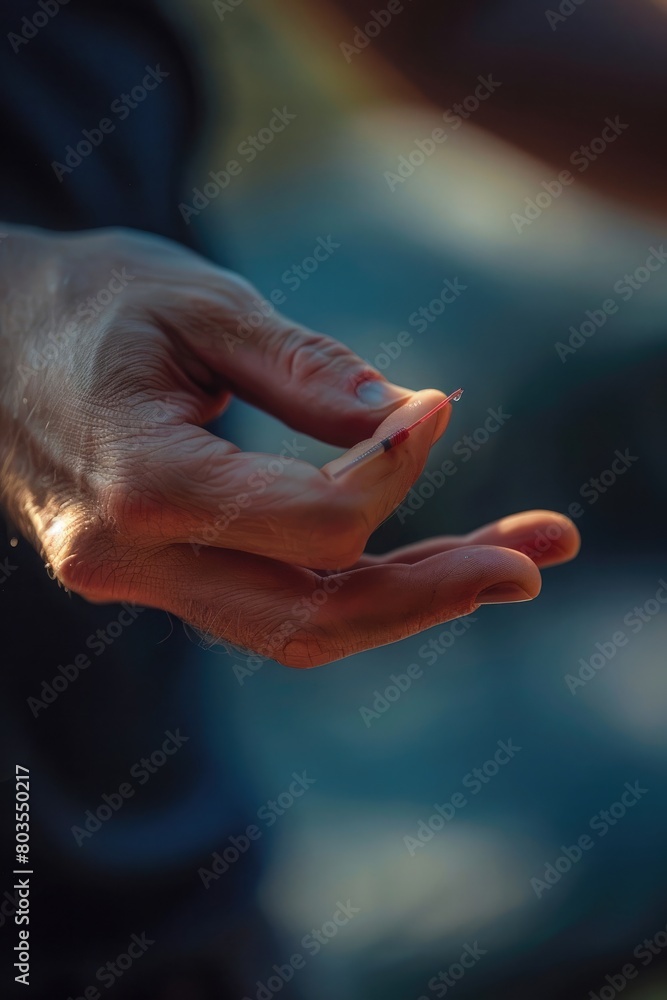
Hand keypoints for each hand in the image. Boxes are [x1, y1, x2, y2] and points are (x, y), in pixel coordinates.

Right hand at [0, 226, 579, 666]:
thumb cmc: (88, 302)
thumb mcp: (198, 302)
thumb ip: (303, 370)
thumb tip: (411, 421)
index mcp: (137, 480)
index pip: (313, 523)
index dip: (396, 470)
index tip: (437, 408)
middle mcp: (129, 558)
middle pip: (315, 612)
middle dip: (439, 588)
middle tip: (541, 555)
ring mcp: (137, 581)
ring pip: (297, 627)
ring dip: (410, 599)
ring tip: (507, 563)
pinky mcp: (156, 578)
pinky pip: (268, 605)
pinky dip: (352, 587)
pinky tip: (421, 558)